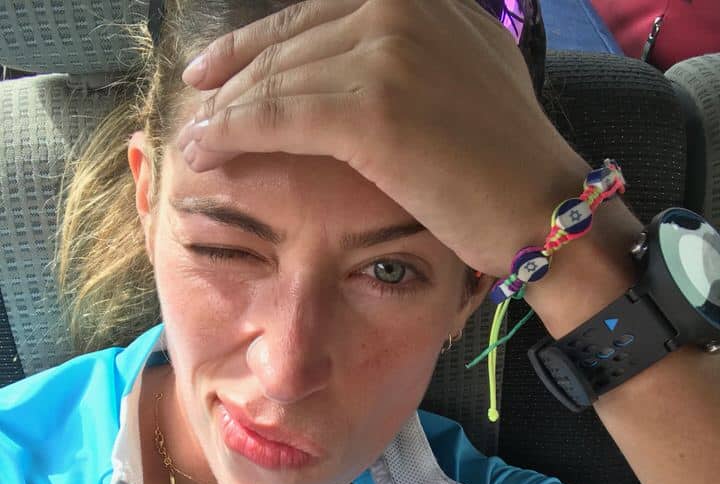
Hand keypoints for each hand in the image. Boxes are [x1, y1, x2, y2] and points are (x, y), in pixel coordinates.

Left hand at [177, 0, 587, 279]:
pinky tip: (205, 149)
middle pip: (291, 40)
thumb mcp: (467, 77)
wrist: (544, 206)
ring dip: (225, 112)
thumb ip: (417, 55)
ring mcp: (388, 51)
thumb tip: (367, 64)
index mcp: (423, 0)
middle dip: (236, 76)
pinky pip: (279, 115)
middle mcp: (403, 8)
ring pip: (278, 78)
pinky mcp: (372, 106)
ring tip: (196, 140)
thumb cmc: (507, 165)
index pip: (318, 16)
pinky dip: (234, 133)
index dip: (263, 44)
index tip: (223, 72)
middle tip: (199, 105)